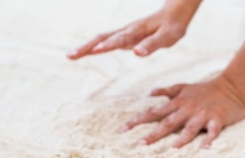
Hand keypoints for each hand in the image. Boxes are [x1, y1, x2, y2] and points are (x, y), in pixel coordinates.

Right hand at [67, 9, 189, 59]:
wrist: (173, 15)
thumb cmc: (172, 27)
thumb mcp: (167, 37)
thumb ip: (152, 45)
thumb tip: (136, 54)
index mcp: (136, 31)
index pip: (119, 39)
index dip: (108, 45)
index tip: (96, 51)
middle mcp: (127, 31)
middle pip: (102, 37)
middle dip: (87, 47)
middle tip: (70, 56)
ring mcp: (124, 33)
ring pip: (101, 38)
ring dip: (86, 47)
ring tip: (71, 56)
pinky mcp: (124, 37)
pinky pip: (106, 41)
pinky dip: (94, 47)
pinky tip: (86, 53)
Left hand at [122, 76, 244, 147]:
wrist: (231, 86)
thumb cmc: (205, 89)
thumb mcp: (183, 86)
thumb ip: (166, 92)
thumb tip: (149, 94)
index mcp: (178, 103)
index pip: (154, 113)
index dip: (138, 120)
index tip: (122, 130)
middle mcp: (187, 109)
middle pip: (168, 123)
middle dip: (153, 134)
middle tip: (140, 145)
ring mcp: (202, 115)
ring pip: (189, 128)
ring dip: (180, 139)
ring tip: (171, 149)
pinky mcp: (218, 120)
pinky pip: (213, 132)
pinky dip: (209, 140)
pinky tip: (205, 150)